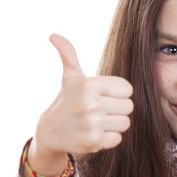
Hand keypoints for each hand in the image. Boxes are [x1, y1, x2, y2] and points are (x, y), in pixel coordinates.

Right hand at [34, 34, 133, 154]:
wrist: (49, 132)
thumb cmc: (65, 101)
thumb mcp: (69, 77)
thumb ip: (68, 55)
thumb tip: (53, 35)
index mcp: (89, 84)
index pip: (127, 89)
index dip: (118, 94)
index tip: (104, 97)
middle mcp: (90, 103)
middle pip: (128, 107)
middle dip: (117, 110)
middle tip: (100, 112)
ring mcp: (92, 124)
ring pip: (125, 123)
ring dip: (114, 125)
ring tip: (98, 123)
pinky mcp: (94, 142)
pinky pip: (118, 139)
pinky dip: (108, 139)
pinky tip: (94, 134)